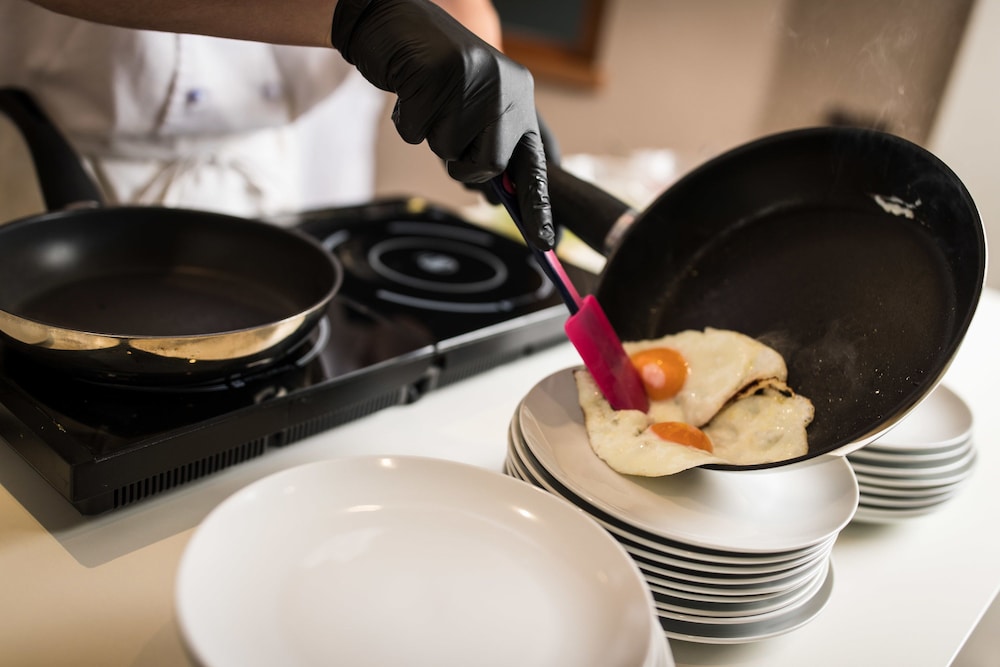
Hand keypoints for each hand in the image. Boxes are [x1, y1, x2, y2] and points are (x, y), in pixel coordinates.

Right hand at [331, 0, 553, 249]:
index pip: (536, 160)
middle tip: (447, 132)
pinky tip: (410, 93)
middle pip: (491, 165)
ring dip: (431, 137)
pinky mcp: (435, 76)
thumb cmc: (433, 73)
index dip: (539, 203)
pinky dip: (406, 122)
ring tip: (429, 102)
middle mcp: (504, 86)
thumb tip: (493, 197)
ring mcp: (471, 80)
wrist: (394, 21)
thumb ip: (485, 144)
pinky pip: (416, 134)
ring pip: (450, 152)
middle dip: (464, 164)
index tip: (546, 241)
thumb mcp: (471, 107)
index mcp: (520, 96)